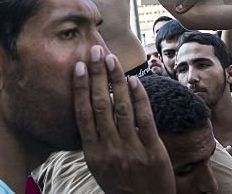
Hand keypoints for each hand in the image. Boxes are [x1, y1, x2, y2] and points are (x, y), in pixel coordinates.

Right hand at [74, 46, 174, 193]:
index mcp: (93, 153)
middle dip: (97, 75)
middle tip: (95, 52)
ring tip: (112, 60)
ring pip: (121, 108)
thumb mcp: (99, 166)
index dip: (80, 88)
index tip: (79, 66)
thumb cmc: (120, 184)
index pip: (83, 113)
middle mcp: (109, 149)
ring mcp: (131, 150)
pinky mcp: (153, 151)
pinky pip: (145, 119)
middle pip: (100, 105)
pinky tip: (135, 80)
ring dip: (116, 80)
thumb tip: (91, 105)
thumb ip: (95, 139)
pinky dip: (139, 98)